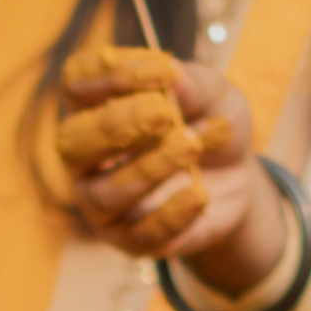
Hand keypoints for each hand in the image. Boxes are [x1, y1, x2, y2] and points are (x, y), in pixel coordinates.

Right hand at [47, 40, 284, 283]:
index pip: (75, 83)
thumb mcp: (215, 95)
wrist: (238, 179)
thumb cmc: (209, 125)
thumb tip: (171, 75)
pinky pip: (139, 234)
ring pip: (104, 193)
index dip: (107, 73)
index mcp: (95, 106)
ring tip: (192, 146)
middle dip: (115, 126)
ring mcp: (102, 202)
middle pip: (72, 142)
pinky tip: (199, 193)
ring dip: (150, 167)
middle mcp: (87, 156)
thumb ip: (194, 84)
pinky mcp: (130, 239)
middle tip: (163, 112)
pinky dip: (171, 213)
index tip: (158, 70)